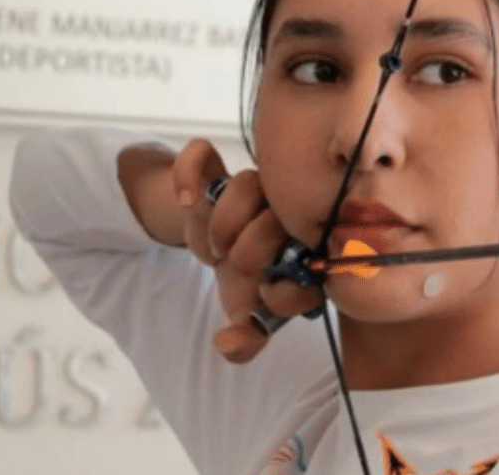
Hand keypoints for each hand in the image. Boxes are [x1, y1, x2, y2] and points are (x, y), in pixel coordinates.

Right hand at [170, 139, 319, 362]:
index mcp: (303, 247)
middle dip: (250, 254)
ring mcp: (252, 187)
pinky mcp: (214, 170)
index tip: (266, 299)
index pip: (313, 258)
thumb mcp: (246, 309)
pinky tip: (185, 201)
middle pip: (279, 219)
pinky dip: (188, 173)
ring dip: (223, 222)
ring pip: (249, 184)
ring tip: (213, 249)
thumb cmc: (244, 276)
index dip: (286, 290)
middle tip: (234, 269)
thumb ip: (247, 337)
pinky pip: (202, 153)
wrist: (214, 238)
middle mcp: (284, 211)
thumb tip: (227, 345)